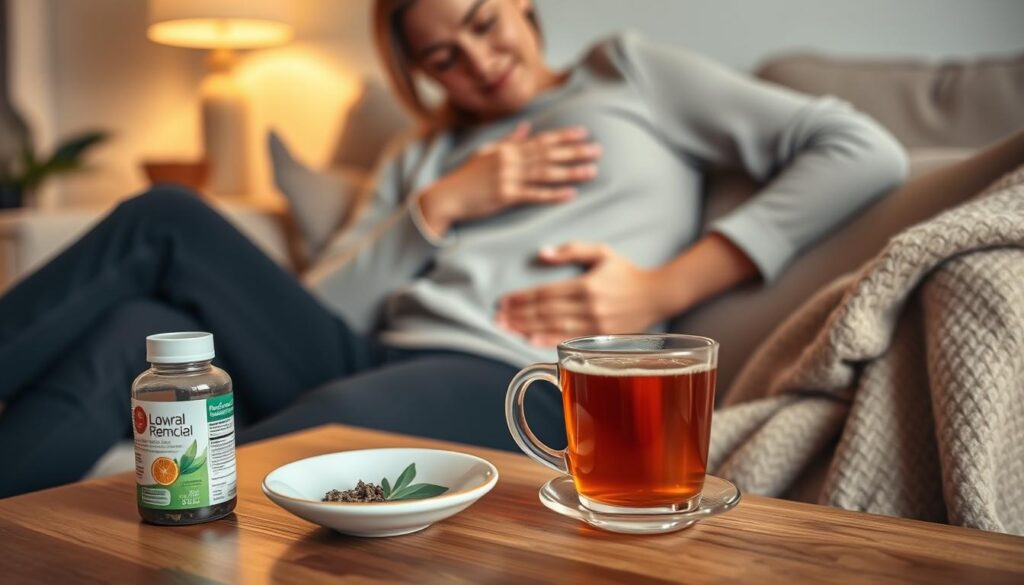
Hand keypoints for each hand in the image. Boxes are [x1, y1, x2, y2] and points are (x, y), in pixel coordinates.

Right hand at [418, 122, 601, 235]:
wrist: (448, 196)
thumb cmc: (467, 176)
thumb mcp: (486, 153)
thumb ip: (508, 141)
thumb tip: (526, 127)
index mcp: (507, 149)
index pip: (541, 140)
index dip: (564, 137)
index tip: (583, 134)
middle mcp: (510, 160)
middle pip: (549, 154)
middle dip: (575, 152)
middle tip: (598, 150)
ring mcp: (509, 178)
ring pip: (546, 173)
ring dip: (571, 172)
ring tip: (592, 171)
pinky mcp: (506, 196)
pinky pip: (535, 194)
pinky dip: (554, 194)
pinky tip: (571, 194)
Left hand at [496, 242, 671, 346]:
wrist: (658, 295)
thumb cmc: (627, 272)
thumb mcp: (602, 253)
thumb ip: (572, 250)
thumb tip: (543, 253)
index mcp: (587, 285)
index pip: (546, 293)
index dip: (522, 297)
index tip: (503, 300)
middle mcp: (589, 307)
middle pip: (545, 312)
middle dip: (518, 315)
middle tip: (496, 317)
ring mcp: (596, 326)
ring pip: (553, 327)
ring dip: (526, 328)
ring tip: (506, 328)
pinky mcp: (601, 339)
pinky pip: (569, 341)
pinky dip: (547, 341)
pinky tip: (530, 340)